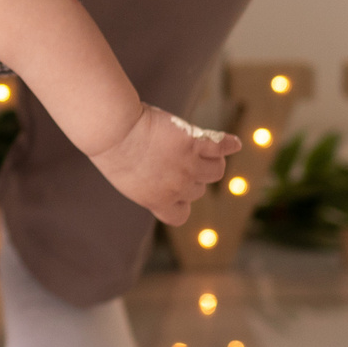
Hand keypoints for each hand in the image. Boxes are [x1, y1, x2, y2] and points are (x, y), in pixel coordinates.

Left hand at [87, 105, 236, 224]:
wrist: (114, 131)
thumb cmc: (114, 151)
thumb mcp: (129, 179)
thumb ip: (150, 185)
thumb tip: (161, 183)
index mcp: (158, 201)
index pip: (180, 215)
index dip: (179, 202)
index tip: (170, 189)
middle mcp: (177, 187)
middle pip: (198, 189)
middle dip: (188, 175)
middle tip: (170, 157)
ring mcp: (188, 165)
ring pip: (216, 170)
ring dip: (211, 161)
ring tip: (199, 148)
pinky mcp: (194, 142)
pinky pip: (221, 146)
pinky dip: (229, 145)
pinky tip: (232, 143)